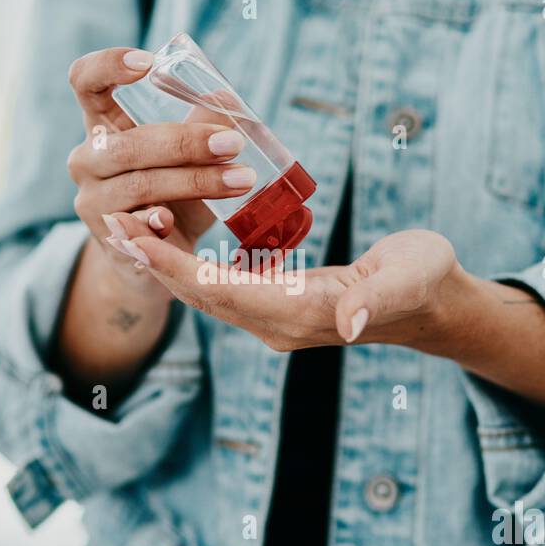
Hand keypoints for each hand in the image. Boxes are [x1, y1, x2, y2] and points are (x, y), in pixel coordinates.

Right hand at [65, 46, 258, 295]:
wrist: (152, 258)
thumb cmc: (173, 194)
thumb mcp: (190, 158)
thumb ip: (202, 127)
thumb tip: (225, 96)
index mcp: (102, 125)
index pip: (85, 82)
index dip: (108, 66)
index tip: (148, 62)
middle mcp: (87, 159)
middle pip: (126, 144)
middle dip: (183, 142)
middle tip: (232, 143)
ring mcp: (93, 202)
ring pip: (138, 185)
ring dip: (193, 182)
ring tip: (240, 180)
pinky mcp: (108, 240)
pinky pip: (133, 229)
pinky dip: (156, 223)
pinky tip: (173, 222)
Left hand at [116, 229, 466, 350]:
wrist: (433, 304)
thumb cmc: (425, 279)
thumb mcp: (411, 278)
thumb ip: (379, 300)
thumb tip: (350, 324)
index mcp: (302, 314)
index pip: (221, 290)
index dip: (175, 264)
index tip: (135, 234)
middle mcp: (277, 324)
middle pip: (200, 294)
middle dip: (154, 261)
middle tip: (111, 221)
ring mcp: (274, 319)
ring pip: (204, 292)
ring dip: (164, 261)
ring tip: (126, 224)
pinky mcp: (275, 306)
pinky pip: (219, 286)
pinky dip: (188, 261)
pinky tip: (168, 233)